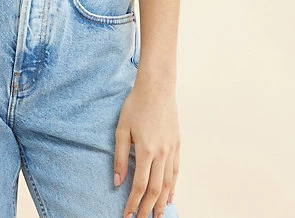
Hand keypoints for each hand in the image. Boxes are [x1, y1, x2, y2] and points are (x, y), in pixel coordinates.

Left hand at [113, 78, 179, 217]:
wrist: (157, 88)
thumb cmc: (136, 105)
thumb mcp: (122, 129)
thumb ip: (119, 157)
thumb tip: (117, 182)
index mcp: (146, 151)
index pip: (140, 186)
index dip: (133, 203)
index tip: (127, 215)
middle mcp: (162, 154)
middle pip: (156, 190)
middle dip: (148, 208)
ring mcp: (172, 150)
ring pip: (169, 184)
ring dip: (162, 202)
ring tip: (157, 216)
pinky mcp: (177, 145)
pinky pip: (176, 172)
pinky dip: (173, 187)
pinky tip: (170, 196)